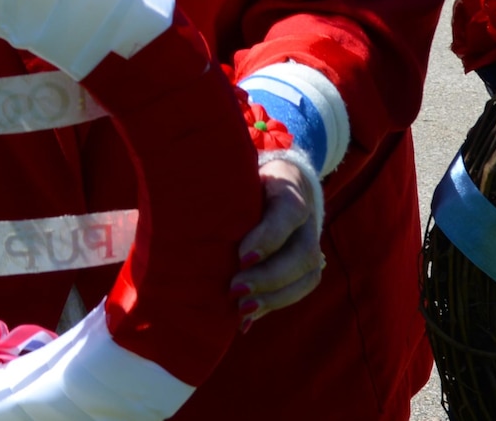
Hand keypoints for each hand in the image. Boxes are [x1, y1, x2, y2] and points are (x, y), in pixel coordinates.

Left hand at [232, 157, 324, 326]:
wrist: (279, 179)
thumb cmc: (243, 179)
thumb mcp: (234, 175)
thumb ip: (221, 192)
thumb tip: (184, 214)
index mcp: (287, 186)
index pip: (289, 211)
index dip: (269, 236)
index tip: (242, 257)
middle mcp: (307, 217)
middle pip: (302, 252)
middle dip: (270, 276)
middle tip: (236, 290)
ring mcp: (312, 240)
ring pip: (308, 275)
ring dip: (274, 297)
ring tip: (242, 310)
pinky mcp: (308, 263)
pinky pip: (301, 288)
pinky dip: (272, 305)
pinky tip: (246, 321)